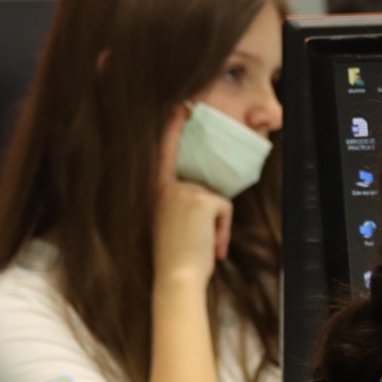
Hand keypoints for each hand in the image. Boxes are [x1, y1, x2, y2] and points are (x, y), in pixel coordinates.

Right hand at [155, 109, 231, 286]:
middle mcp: (165, 186)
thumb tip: (207, 197)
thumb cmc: (177, 256)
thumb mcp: (173, 222)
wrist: (176, 276)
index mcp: (156, 190)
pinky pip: (225, 207)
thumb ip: (182, 203)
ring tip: (203, 244)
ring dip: (218, 225)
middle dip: (212, 217)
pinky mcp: (200, 200)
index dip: (173, 126)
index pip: (164, 152)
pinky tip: (210, 244)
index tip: (182, 105)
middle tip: (198, 241)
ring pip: (216, 200)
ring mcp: (182, 191)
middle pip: (205, 188)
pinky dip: (223, 228)